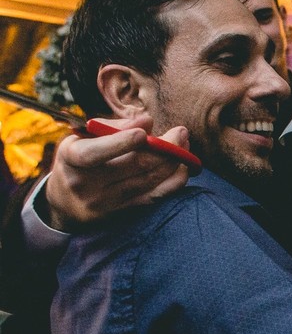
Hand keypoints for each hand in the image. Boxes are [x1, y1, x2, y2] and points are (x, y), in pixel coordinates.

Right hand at [43, 116, 190, 230]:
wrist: (66, 202)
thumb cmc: (79, 159)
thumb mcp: (83, 138)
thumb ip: (113, 127)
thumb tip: (147, 121)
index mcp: (71, 158)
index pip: (94, 153)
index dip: (120, 143)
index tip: (143, 132)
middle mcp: (87, 184)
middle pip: (134, 166)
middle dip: (164, 147)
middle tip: (181, 132)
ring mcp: (106, 203)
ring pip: (149, 181)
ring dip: (173, 161)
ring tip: (184, 144)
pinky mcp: (123, 213)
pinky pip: (155, 197)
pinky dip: (174, 181)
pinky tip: (183, 166)